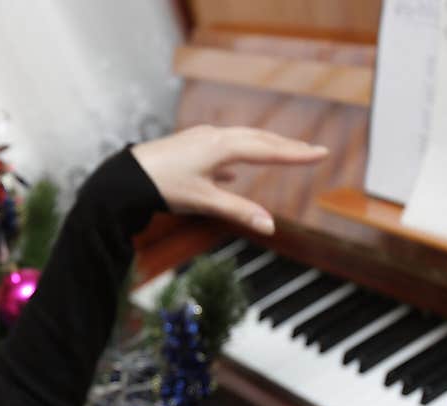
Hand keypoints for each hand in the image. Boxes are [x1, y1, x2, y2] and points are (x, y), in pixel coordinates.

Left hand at [130, 125, 328, 234]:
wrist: (125, 178)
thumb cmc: (163, 186)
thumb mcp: (204, 202)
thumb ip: (238, 211)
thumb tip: (270, 227)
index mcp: (223, 147)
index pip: (268, 149)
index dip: (296, 154)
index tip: (321, 153)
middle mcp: (214, 136)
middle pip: (258, 139)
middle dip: (285, 146)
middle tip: (311, 151)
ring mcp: (200, 138)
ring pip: (239, 141)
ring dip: (262, 147)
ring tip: (280, 154)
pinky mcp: (187, 146)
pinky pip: (220, 148)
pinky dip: (234, 156)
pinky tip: (231, 173)